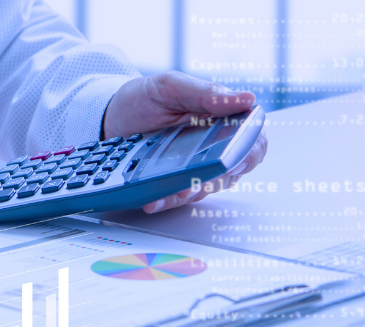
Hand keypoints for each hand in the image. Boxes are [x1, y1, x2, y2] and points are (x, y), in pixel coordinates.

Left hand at [102, 71, 267, 212]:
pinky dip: (167, 200)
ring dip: (191, 193)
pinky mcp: (172, 181)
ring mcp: (194, 166)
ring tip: (175, 193)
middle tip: (201, 180)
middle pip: (233, 170)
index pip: (253, 140)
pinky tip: (154, 201)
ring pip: (206, 188)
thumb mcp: (172, 86)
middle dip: (218, 178)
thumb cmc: (145, 97)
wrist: (111, 117)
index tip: (235, 161)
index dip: (249, 153)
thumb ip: (207, 93)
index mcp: (222, 119)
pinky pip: (177, 196)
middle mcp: (213, 145)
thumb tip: (247, 99)